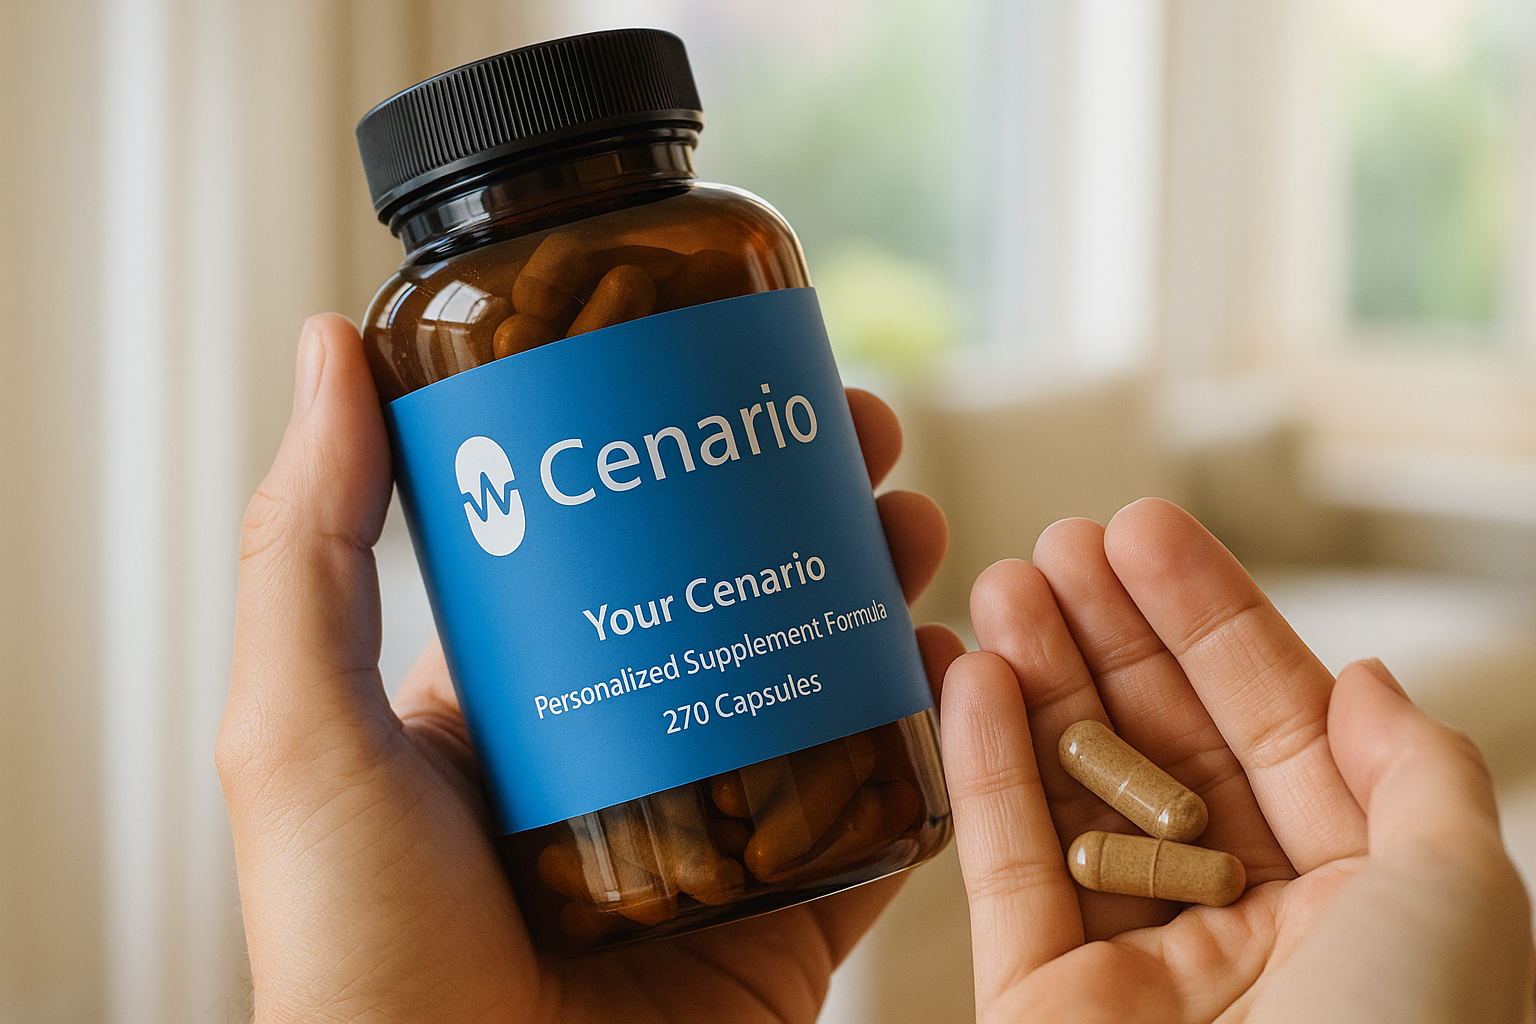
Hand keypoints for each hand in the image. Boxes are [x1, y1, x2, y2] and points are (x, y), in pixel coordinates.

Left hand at [218, 314, 963, 1022]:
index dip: (693, 457)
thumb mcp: (302, 730)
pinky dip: (934, 742)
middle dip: (813, 505)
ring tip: (915, 530)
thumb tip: (331, 349)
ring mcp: (715, 836)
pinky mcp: (786, 920)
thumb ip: (308, 547)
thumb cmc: (352, 956)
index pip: (626, 545)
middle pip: (743, 595)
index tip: (744, 379)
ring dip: (883, 595)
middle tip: (864, 441)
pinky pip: (882, 819)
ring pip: (824, 686)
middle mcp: (627, 752)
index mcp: (524, 699)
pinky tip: (954, 669)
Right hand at [944, 501, 1535, 1022]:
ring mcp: (1132, 962)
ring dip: (1037, 677)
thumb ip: (1418, 776)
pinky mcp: (1035, 1000)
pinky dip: (980, 767)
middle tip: (1059, 539)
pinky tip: (968, 674)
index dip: (1209, 619)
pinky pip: (1003, 867)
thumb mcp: (1462, 904)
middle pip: (1161, 739)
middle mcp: (1240, 920)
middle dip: (1111, 633)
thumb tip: (1366, 676)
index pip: (1271, 721)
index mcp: (1349, 898)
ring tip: (1005, 578)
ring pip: (1073, 788)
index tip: (1145, 531)